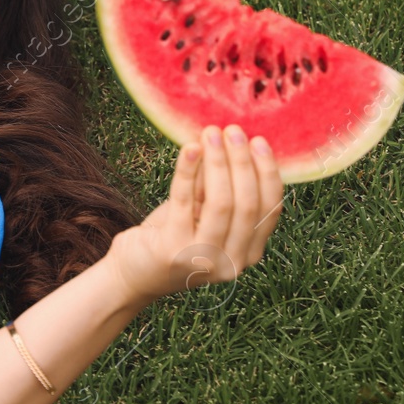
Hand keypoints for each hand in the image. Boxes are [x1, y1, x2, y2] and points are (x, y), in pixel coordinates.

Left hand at [109, 124, 283, 306]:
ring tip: (211, 133)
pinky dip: (187, 171)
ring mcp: (203, 260)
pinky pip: (183, 201)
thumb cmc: (174, 235)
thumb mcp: (204, 214)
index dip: (267, 172)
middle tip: (233, 130)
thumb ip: (221, 188)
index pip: (270, 208)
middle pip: (247, 203)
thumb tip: (231, 140)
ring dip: (217, 162)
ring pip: (221, 203)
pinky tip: (188, 148)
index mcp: (249, 253)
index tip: (258, 141)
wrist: (134, 272)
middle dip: (242, 162)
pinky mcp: (173, 251)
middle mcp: (232, 262)